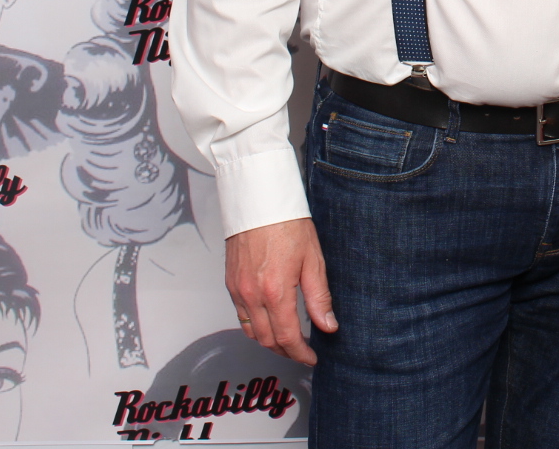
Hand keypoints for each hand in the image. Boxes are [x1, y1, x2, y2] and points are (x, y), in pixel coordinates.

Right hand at [225, 217, 336, 364]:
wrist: (259, 201)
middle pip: (267, 340)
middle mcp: (252, 296)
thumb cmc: (288, 224)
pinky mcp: (230, 283)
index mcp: (276, 292)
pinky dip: (254, 326)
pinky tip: (269, 321)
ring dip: (268, 341)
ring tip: (287, 340)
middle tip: (301, 351)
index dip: (300, 353)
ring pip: (250, 331)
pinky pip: (240, 316)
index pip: (288, 337)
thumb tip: (328, 326)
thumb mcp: (313, 260)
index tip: (311, 357)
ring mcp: (237, 290)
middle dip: (285, 351)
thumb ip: (319, 298)